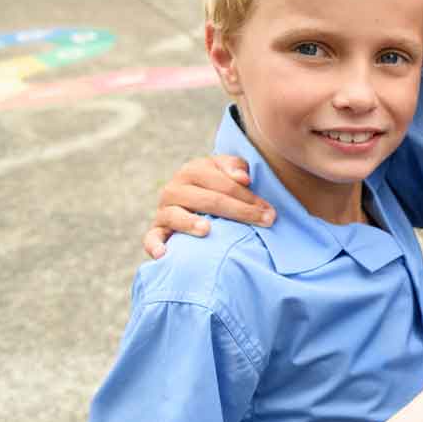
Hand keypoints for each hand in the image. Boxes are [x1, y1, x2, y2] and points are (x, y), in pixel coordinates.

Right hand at [143, 155, 275, 259]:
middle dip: (240, 212)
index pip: (224, 184)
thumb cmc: (220, 186)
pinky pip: (151, 239)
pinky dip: (155, 246)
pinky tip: (165, 254)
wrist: (195, 201)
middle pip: (208, 200)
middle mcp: (175, 188)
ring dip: (190, 223)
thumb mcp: (227, 171)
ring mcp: (164, 210)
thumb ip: (235, 167)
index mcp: (194, 170)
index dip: (249, 198)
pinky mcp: (157, 230)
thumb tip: (243, 178)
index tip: (270, 212)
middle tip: (265, 222)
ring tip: (207, 229)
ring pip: (177, 216)